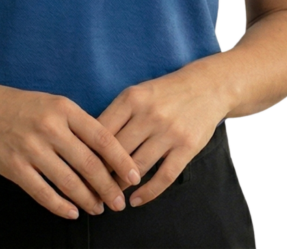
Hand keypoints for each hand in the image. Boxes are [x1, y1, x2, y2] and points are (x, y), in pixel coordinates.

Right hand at [0, 80, 140, 219]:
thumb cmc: (20, 105)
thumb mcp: (52, 103)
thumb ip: (77, 125)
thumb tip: (106, 154)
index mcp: (64, 108)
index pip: (102, 137)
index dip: (121, 160)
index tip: (134, 176)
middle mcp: (50, 127)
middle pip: (89, 164)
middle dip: (109, 188)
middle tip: (120, 202)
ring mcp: (31, 148)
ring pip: (69, 182)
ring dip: (88, 200)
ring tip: (99, 209)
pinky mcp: (15, 167)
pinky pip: (44, 193)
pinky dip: (61, 207)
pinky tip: (72, 212)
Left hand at [96, 63, 227, 207]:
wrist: (207, 86)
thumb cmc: (164, 92)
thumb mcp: (137, 93)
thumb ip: (116, 114)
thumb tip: (89, 143)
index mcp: (132, 98)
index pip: (102, 130)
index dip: (88, 151)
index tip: (79, 167)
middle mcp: (149, 114)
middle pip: (117, 151)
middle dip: (102, 173)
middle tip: (91, 188)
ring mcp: (169, 132)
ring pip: (137, 166)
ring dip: (121, 185)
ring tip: (111, 196)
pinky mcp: (187, 147)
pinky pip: (164, 176)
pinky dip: (148, 193)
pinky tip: (136, 200)